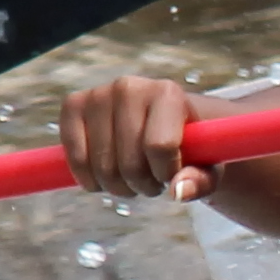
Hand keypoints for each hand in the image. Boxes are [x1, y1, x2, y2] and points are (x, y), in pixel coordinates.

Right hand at [60, 73, 227, 201]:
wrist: (163, 120)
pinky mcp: (72, 106)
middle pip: (129, 161)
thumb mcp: (207, 166)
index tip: (172, 175)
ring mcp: (97, 94)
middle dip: (143, 185)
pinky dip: (90, 180)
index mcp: (167, 93)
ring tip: (134, 178)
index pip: (160, 147)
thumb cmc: (191, 146)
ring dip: (118, 186)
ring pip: (102, 166)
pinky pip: (75, 158)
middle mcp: (129, 87)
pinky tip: (105, 179)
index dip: (166, 173)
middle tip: (152, 183)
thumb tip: (178, 192)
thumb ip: (201, 181)